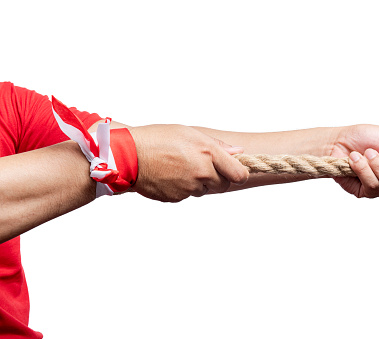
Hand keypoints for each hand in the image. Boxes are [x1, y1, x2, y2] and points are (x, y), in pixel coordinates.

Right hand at [129, 124, 248, 201]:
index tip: (236, 171)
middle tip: (204, 166)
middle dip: (218, 178)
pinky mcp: (176, 198)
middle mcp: (201, 172)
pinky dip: (183, 187)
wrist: (127, 156)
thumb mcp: (189, 133)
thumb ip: (217, 145)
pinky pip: (187, 194)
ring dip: (199, 182)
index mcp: (208, 153)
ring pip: (204, 190)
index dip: (240, 174)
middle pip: (223, 185)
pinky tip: (171, 175)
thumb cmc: (158, 139)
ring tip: (181, 167)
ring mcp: (189, 187)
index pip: (239, 174)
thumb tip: (237, 152)